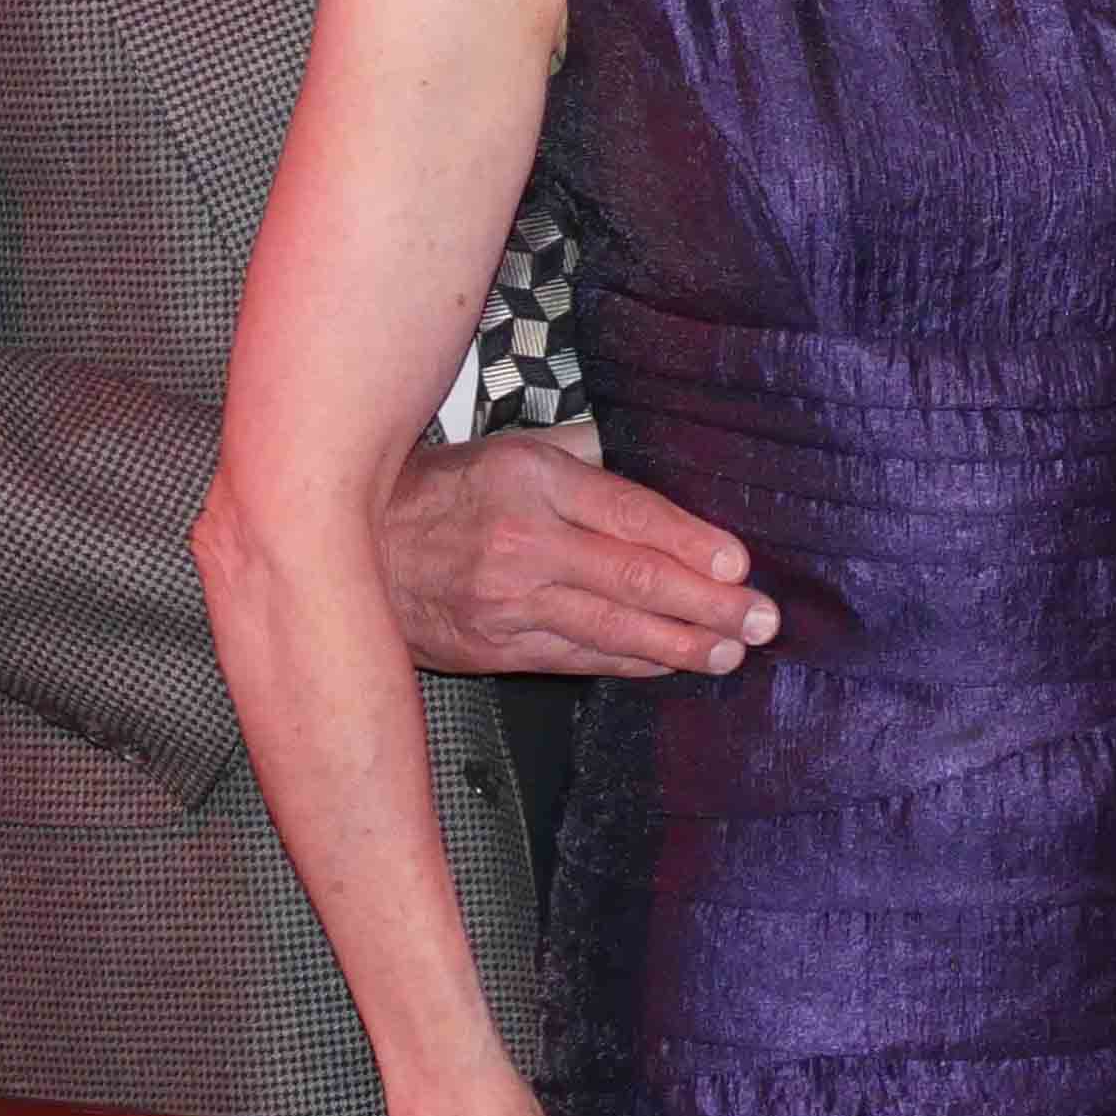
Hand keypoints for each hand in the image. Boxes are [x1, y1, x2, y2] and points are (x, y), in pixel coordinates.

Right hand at [382, 425, 776, 680]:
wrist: (355, 548)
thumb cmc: (445, 493)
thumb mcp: (513, 452)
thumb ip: (585, 459)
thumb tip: (657, 467)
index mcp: (534, 482)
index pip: (633, 515)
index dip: (694, 543)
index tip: (740, 564)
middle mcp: (523, 544)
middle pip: (635, 578)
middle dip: (710, 603)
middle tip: (760, 619)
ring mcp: (507, 603)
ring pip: (613, 628)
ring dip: (682, 645)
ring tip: (731, 651)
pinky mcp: (495, 648)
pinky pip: (579, 657)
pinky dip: (631, 662)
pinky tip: (671, 663)